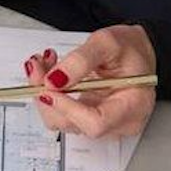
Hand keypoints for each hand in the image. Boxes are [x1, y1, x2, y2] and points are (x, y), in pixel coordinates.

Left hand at [25, 25, 156, 137]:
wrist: (132, 53)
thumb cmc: (129, 49)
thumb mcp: (107, 43)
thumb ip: (80, 61)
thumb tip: (54, 80)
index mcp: (132, 106)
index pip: (94, 122)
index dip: (67, 108)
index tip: (48, 86)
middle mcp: (116, 124)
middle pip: (70, 123)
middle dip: (47, 95)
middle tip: (37, 67)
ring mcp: (99, 127)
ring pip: (59, 120)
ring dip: (44, 92)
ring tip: (44, 65)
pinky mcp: (84, 123)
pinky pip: (58, 115)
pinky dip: (49, 95)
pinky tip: (50, 76)